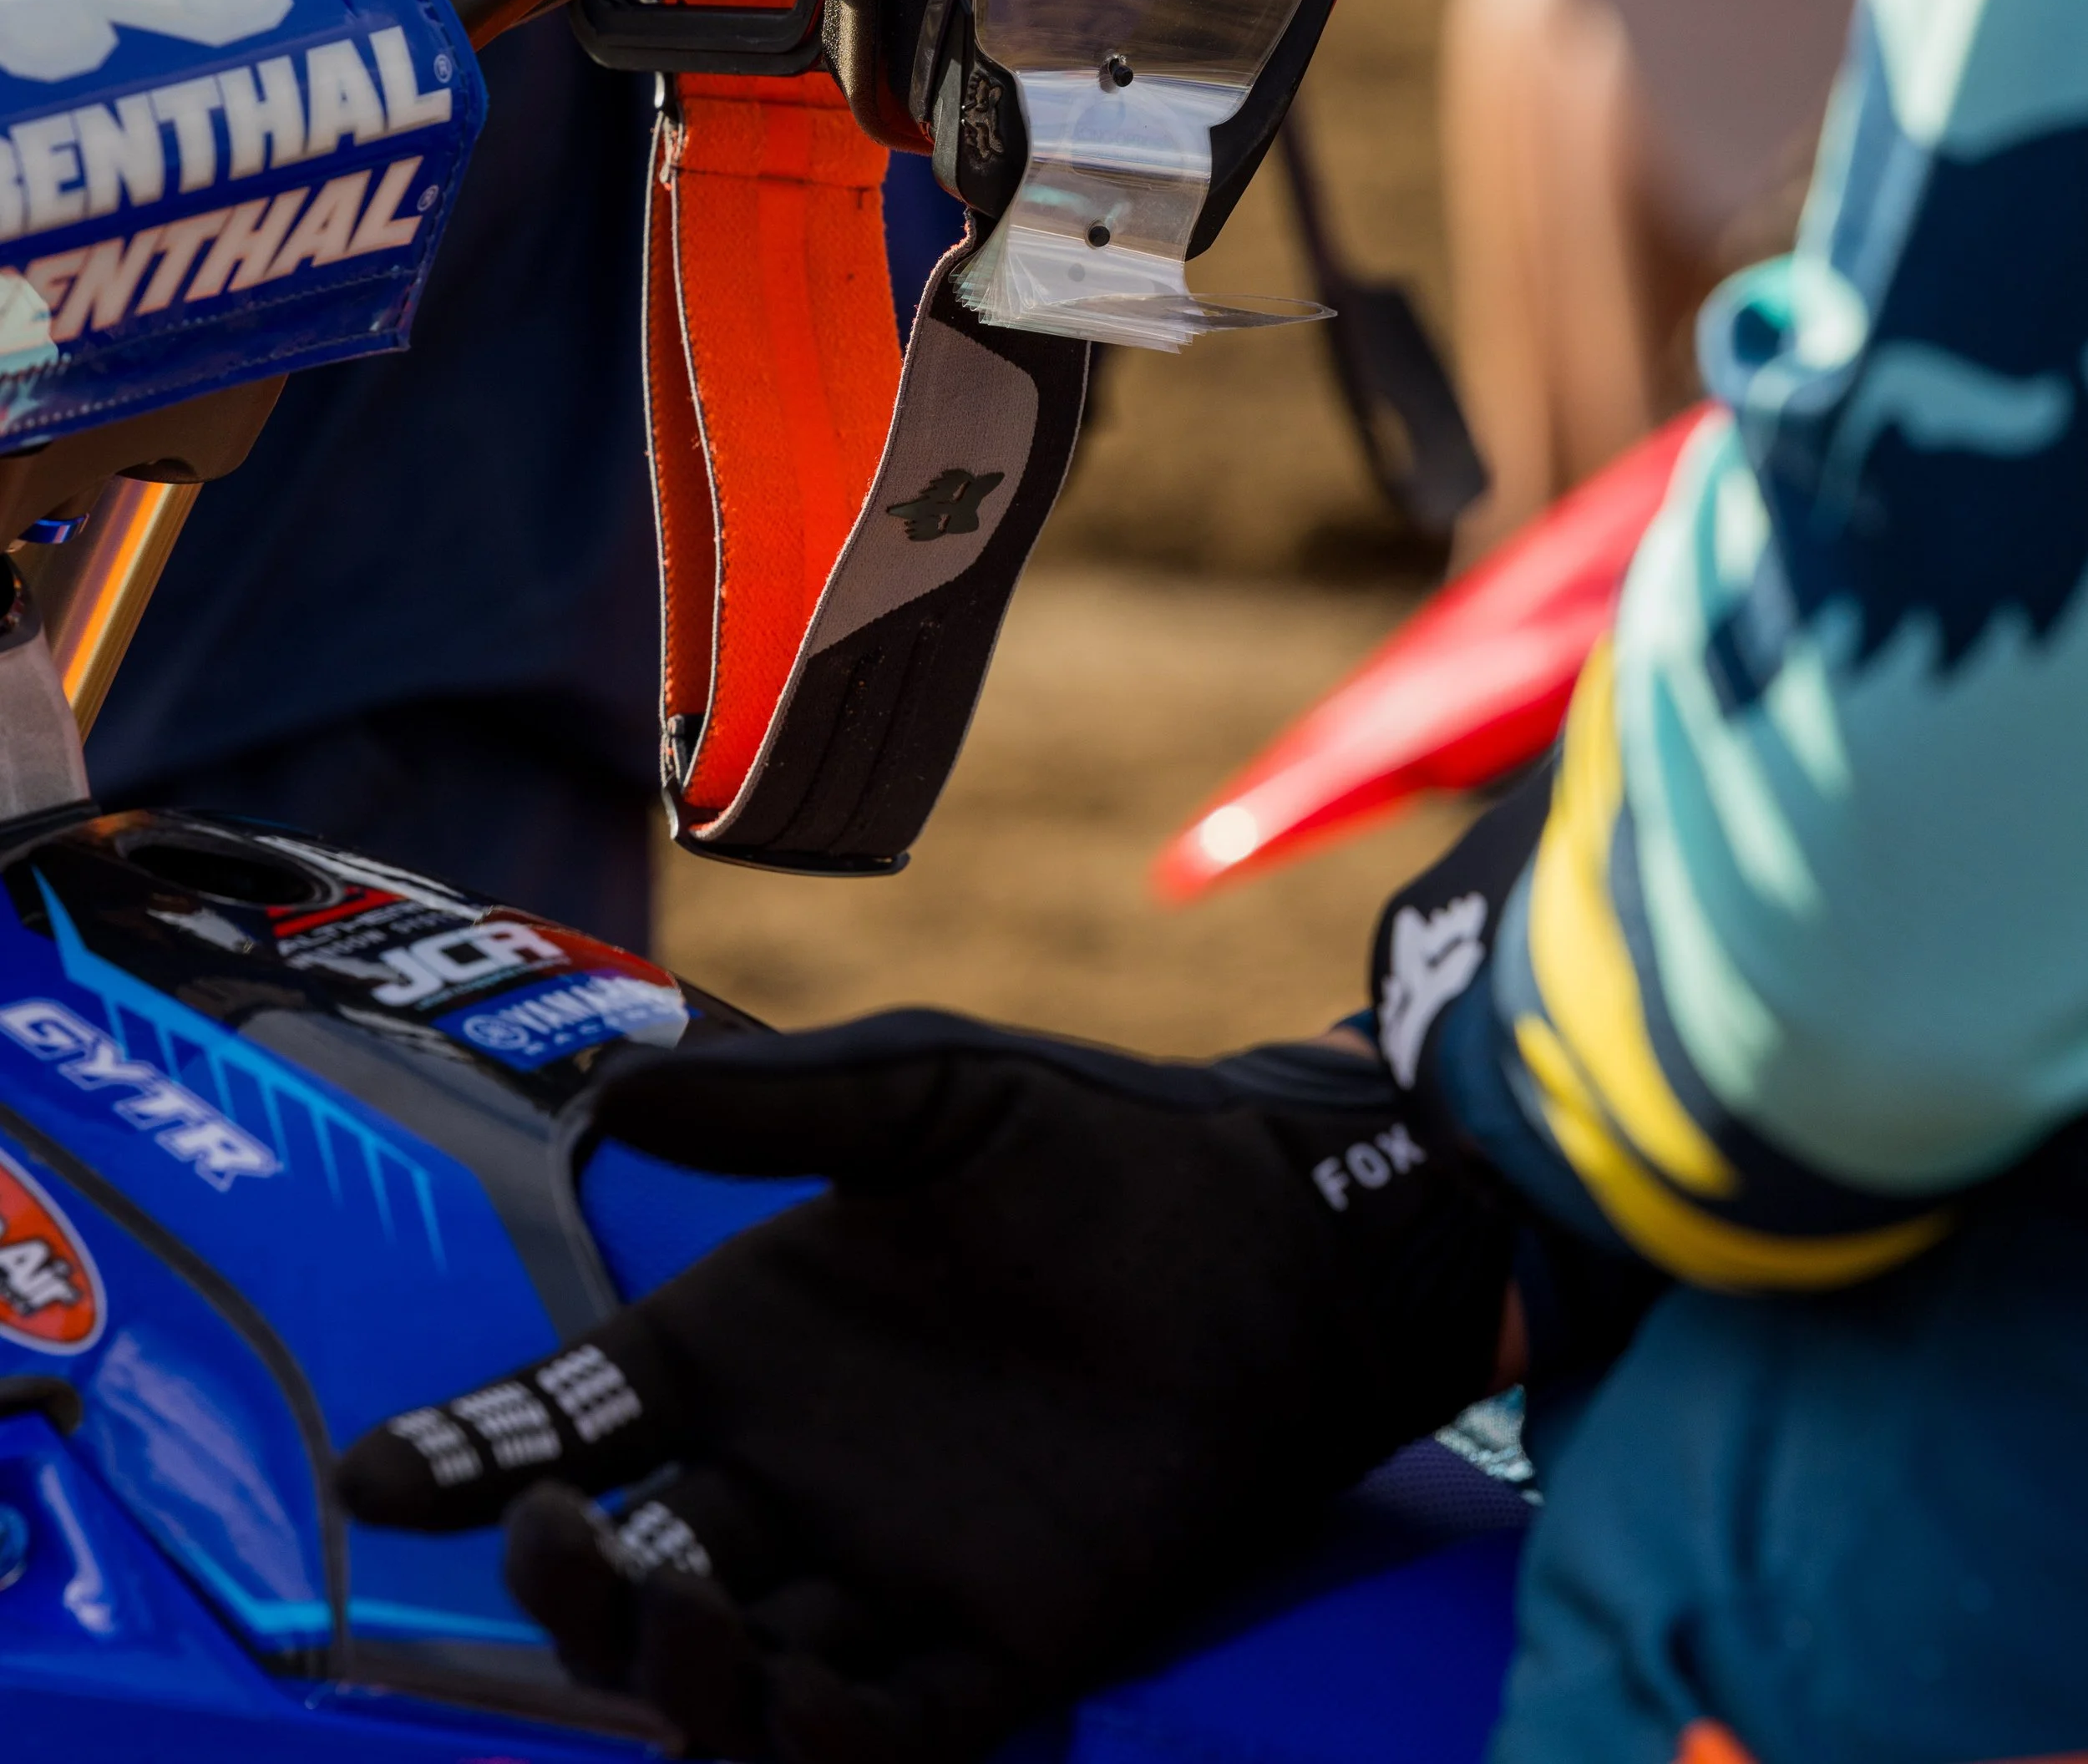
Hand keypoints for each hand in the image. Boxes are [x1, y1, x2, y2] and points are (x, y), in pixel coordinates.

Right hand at [338, 1010, 1519, 1760]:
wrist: (1279, 1231)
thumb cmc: (1102, 1142)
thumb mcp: (929, 1090)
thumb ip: (778, 1101)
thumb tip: (616, 1086)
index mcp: (755, 1342)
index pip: (577, 1418)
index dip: (474, 1449)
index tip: (381, 1470)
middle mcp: (799, 1472)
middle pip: (629, 1570)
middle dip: (562, 1580)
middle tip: (546, 1536)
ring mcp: (892, 1569)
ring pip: (729, 1678)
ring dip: (670, 1672)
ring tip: (669, 1608)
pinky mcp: (1004, 1645)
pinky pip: (876, 1738)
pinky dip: (809, 1743)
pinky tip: (777, 1693)